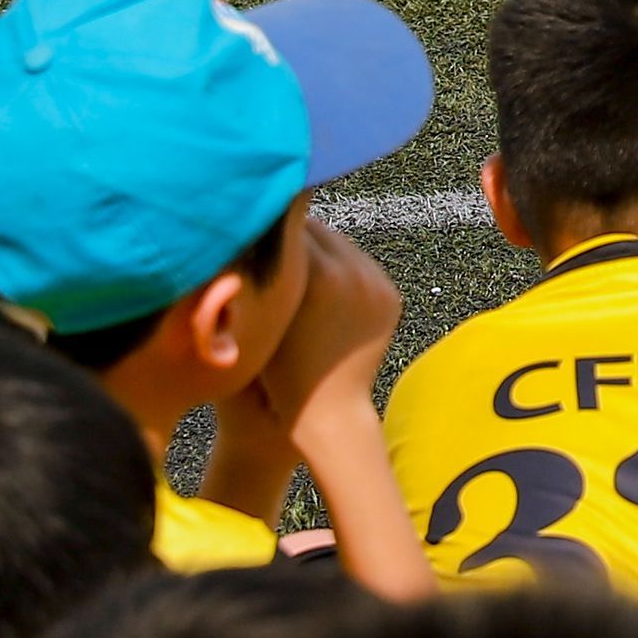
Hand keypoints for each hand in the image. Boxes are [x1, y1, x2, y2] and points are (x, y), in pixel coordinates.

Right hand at [240, 214, 401, 433]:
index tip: (250, 227)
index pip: (285, 227)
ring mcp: (376, 283)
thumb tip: (247, 233)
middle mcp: (351, 273)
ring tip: (294, 257)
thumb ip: (257, 274)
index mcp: (317, 276)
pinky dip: (341, 268)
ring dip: (318, 248)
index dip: (265, 227)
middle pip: (315, 230)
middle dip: (292, 234)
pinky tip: (321, 278)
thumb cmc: (276, 370)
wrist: (328, 410)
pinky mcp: (390, 295)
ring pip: (340, 244)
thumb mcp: (260, 317)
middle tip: (269, 235)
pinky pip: (361, 266)